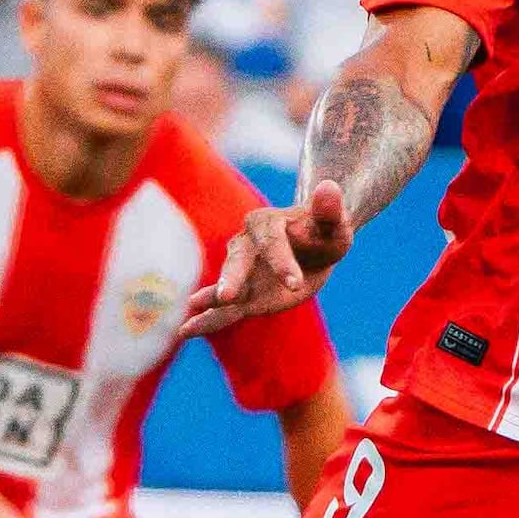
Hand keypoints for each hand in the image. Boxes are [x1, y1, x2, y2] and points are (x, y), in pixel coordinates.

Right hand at [182, 180, 352, 332]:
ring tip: (192, 307)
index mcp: (266, 223)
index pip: (272, 243)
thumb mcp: (333, 223)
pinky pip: (223, 309)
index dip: (282, 263)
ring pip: (227, 284)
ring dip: (212, 298)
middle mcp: (246, 245)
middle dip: (232, 278)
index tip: (295, 284)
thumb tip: (330, 187)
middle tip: (227, 295)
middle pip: (237, 261)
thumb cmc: (324, 232)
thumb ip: (329, 209)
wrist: (316, 245)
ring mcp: (242, 272)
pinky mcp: (245, 296)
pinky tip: (185, 331)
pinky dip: (205, 319)